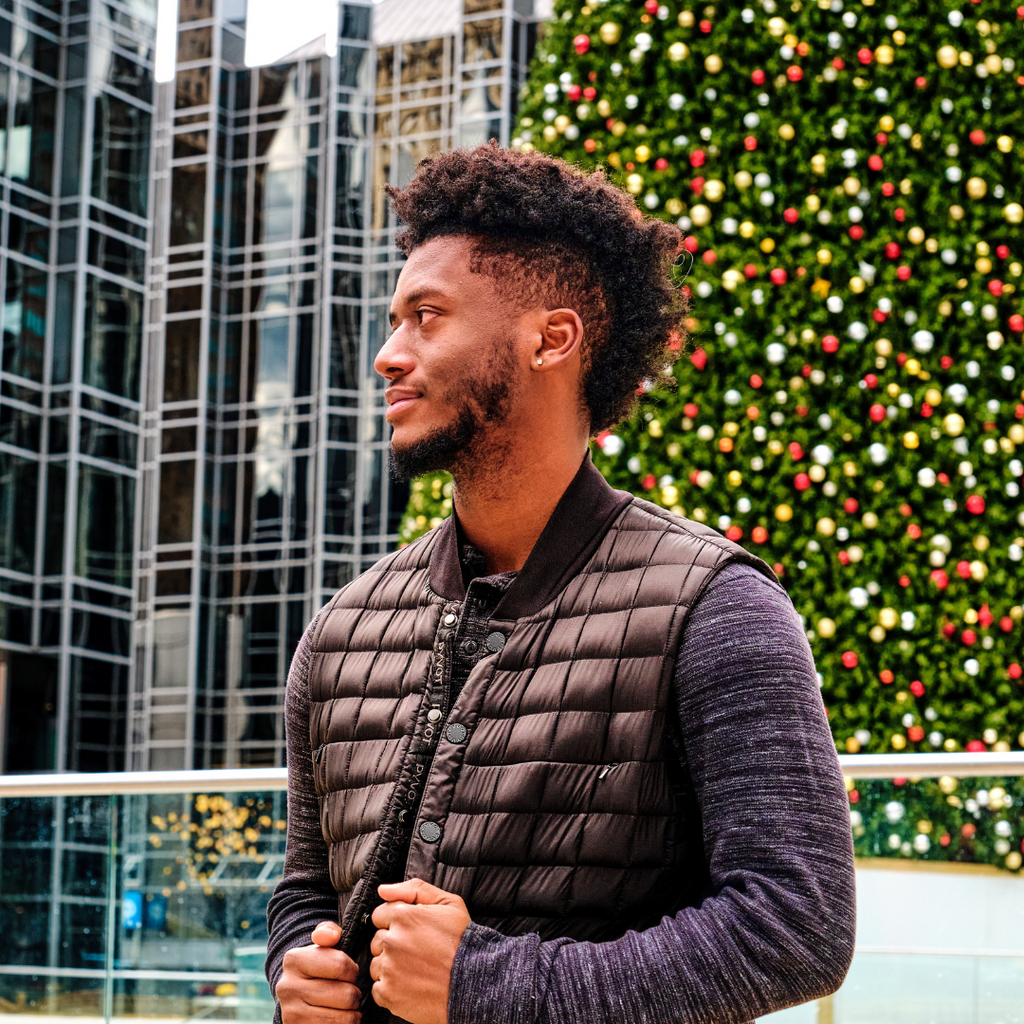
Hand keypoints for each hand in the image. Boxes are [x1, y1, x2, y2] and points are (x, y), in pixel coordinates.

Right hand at [277, 921, 361, 1023]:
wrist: (298, 995)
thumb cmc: (319, 966)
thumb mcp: (323, 945)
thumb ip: (328, 932)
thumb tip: (331, 936)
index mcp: (294, 959)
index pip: (341, 965)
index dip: (353, 970)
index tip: (350, 972)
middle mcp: (287, 987)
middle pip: (345, 994)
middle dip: (355, 993)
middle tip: (350, 991)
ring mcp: (291, 1013)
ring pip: (343, 1016)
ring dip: (352, 1012)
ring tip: (347, 1006)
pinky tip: (340, 1017)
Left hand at [369, 879, 471, 1023]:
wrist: (474, 983)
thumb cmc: (463, 942)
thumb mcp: (448, 903)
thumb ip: (414, 889)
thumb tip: (383, 889)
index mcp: (404, 916)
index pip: (380, 915)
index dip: (395, 922)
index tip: (411, 932)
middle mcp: (392, 941)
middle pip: (377, 940)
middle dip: (393, 944)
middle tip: (417, 952)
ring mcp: (389, 969)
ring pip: (376, 964)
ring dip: (391, 967)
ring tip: (416, 969)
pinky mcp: (388, 994)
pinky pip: (378, 988)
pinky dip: (391, 989)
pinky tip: (411, 985)